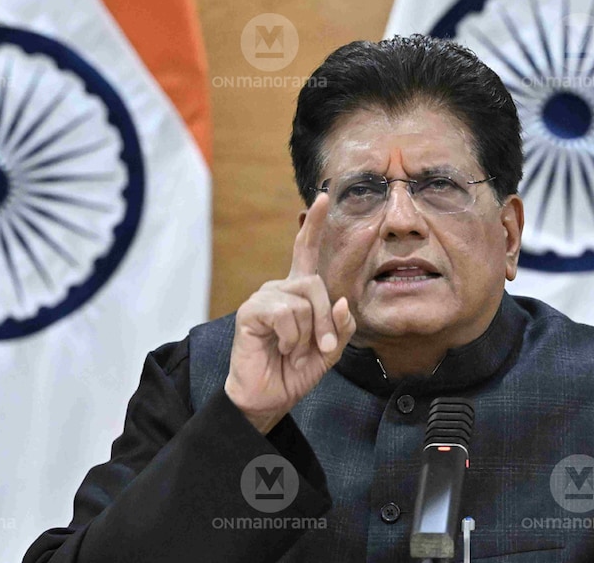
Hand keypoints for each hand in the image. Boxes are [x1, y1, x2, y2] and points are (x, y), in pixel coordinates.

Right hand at [225, 193, 355, 433]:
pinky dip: (291, 338)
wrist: (268, 396)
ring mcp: (263, 297)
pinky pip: (285, 314)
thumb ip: (341, 326)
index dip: (313, 225)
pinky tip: (279, 348)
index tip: (324, 197)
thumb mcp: (329, 349)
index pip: (305, 251)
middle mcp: (280, 289)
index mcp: (299, 293)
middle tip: (321, 348)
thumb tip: (342, 302)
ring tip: (293, 351)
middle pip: (315, 284)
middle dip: (326, 320)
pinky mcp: (251, 311)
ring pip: (303, 301)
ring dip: (308, 333)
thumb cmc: (295, 371)